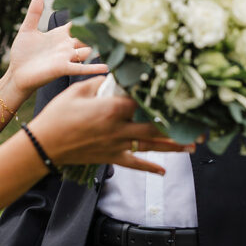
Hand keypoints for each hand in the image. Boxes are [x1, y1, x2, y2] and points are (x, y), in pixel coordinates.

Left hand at [5, 0, 107, 93]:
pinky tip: (106, 68)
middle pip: (87, 37)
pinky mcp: (62, 68)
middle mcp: (67, 45)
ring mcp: (66, 57)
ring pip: (88, 51)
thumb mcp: (27, 30)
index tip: (101, 9)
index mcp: (60, 35)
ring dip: (99, 49)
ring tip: (115, 45)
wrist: (16, 74)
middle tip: (115, 26)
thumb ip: (34, 14)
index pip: (78, 24)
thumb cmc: (22, 53)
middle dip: (99, 32)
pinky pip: (80, 68)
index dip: (88, 17)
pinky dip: (93, 68)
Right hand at [30, 76, 193, 174]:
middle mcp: (120, 129)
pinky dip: (150, 168)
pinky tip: (164, 171)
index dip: (163, 98)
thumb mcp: (78, 91)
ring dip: (174, 147)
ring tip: (194, 146)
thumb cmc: (58, 115)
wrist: (44, 146)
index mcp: (112, 109)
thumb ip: (100, 82)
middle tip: (202, 127)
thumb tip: (116, 73)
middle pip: (157, 127)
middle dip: (180, 127)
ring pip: (151, 146)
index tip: (181, 94)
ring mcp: (117, 145)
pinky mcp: (111, 157)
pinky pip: (135, 163)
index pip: (145, 102)